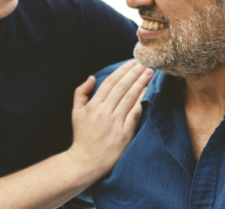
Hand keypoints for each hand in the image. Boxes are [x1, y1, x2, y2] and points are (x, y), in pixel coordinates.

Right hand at [67, 60, 153, 175]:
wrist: (85, 161)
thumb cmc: (81, 136)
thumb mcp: (75, 112)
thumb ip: (81, 93)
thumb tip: (92, 77)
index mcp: (92, 106)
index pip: (110, 83)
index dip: (122, 71)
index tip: (132, 63)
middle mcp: (104, 113)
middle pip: (122, 88)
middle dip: (135, 74)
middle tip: (145, 64)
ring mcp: (115, 124)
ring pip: (130, 99)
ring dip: (141, 84)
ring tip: (149, 73)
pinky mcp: (124, 135)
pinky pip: (135, 115)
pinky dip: (141, 101)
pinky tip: (148, 92)